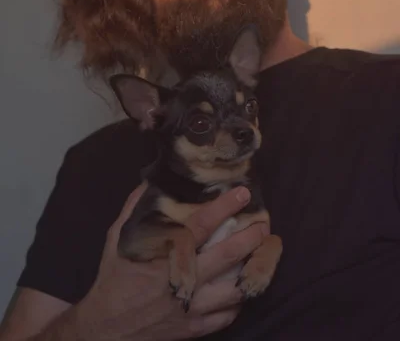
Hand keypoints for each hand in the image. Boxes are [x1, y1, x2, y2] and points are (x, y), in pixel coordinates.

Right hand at [74, 184, 269, 340]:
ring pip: (235, 288)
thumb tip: (150, 182)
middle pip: (227, 256)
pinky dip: (239, 299)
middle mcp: (183, 281)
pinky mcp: (195, 329)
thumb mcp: (117, 239)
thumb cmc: (114, 279)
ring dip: (252, 269)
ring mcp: (192, 308)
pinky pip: (229, 315)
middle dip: (250, 237)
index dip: (224, 207)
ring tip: (263, 254)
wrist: (107, 330)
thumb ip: (135, 209)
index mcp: (164, 255)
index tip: (243, 193)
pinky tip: (241, 284)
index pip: (201, 226)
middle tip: (264, 224)